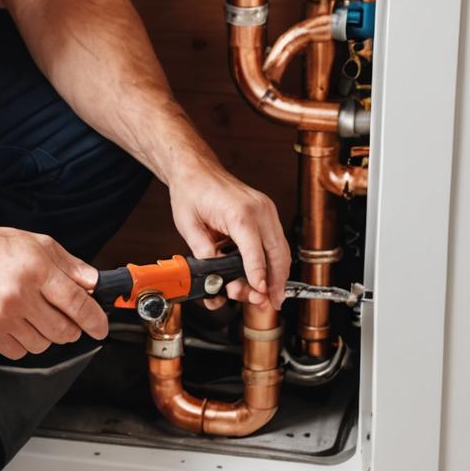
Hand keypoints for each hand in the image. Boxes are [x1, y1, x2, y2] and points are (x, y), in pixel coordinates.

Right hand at [0, 225, 108, 360]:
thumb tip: (94, 283)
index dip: (95, 319)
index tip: (100, 327)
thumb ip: (67, 263)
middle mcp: (22, 293)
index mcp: (37, 268)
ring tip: (29, 316)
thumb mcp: (32, 242)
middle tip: (62, 319)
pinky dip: (22, 343)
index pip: (79, 302)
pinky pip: (20, 352)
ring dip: (43, 335)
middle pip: (65, 330)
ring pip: (44, 344)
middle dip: (70, 328)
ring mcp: (5, 315)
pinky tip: (13, 324)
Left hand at [168, 168, 289, 309]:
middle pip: (277, 254)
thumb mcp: (188, 225)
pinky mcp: (265, 213)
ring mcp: (265, 210)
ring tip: (267, 295)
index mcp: (240, 213)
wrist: (195, 168)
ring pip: (281, 251)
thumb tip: (214, 276)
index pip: (255, 252)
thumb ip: (203, 252)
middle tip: (270, 302)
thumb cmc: (191, 191)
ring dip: (277, 275)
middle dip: (275, 283)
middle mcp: (259, 210)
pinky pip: (275, 242)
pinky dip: (273, 261)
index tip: (259, 293)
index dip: (257, 276)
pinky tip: (266, 277)